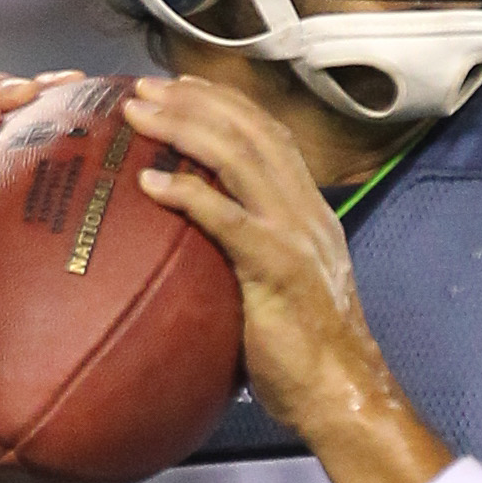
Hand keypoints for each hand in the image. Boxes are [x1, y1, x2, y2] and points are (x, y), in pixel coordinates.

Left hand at [128, 75, 428, 482]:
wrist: (343, 396)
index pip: (269, 135)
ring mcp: (296, 235)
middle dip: (194, 100)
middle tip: (143, 88)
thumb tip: (200, 254)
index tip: (181, 87)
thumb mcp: (280, 292)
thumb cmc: (305, 359)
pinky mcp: (279, 268)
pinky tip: (150, 184)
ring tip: (138, 114)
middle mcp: (306, 212)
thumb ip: (250, 259)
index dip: (224, 103)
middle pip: (251, 130)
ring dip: (184, 127)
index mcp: (310, 212)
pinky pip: (228, 218)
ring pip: (240, 156)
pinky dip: (188, 194)